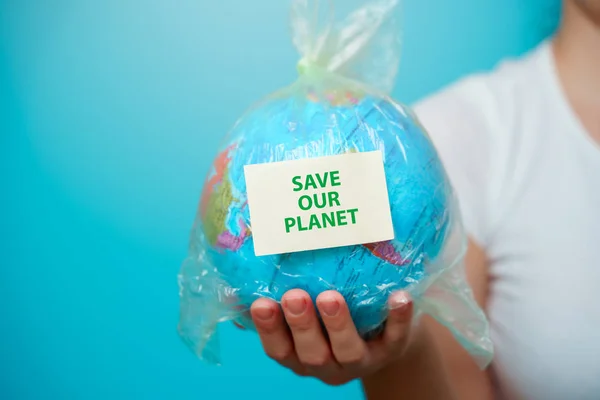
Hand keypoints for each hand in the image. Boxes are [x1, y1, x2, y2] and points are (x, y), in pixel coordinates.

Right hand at [249, 289, 413, 385]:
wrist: (380, 333)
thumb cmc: (329, 316)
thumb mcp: (302, 313)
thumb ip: (276, 301)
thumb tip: (236, 284)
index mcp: (300, 355)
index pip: (279, 349)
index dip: (269, 329)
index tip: (261, 303)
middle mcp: (328, 363)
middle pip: (312, 354)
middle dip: (302, 326)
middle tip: (295, 297)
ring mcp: (361, 359)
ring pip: (349, 351)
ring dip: (338, 325)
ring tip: (331, 296)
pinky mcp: (392, 348)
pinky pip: (396, 337)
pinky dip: (398, 319)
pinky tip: (398, 297)